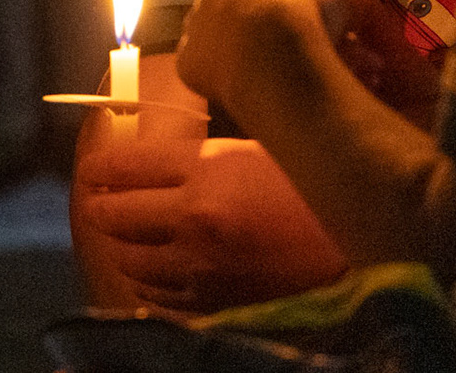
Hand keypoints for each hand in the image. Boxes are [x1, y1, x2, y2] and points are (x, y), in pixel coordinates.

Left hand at [75, 136, 347, 313]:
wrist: (363, 255)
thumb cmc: (314, 193)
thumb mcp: (258, 152)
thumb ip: (202, 158)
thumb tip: (151, 161)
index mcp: (206, 171)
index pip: (125, 165)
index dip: (100, 166)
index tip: (92, 169)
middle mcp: (193, 219)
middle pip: (115, 213)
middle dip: (100, 206)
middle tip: (97, 201)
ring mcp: (201, 267)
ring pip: (129, 260)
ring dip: (120, 246)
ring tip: (122, 237)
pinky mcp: (213, 303)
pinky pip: (157, 296)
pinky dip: (147, 282)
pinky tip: (152, 273)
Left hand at [176, 0, 343, 111]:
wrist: (273, 54)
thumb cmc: (309, 17)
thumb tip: (330, 15)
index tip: (294, 10)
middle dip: (248, 14)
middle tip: (275, 40)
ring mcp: (196, 19)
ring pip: (210, 28)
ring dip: (229, 42)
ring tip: (259, 66)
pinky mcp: (186, 56)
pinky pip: (200, 63)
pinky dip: (217, 73)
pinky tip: (241, 84)